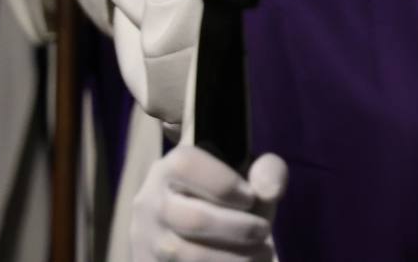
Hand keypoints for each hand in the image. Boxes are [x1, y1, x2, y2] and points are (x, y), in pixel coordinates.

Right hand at [131, 146, 286, 261]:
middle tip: (263, 230)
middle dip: (240, 229)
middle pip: (194, 219)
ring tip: (262, 252)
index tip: (250, 197)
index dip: (225, 183)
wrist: (202, 234)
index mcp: (170, 167)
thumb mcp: (250, 179)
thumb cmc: (230, 200)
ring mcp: (147, 239)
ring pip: (188, 255)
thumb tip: (269, 191)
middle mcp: (151, 202)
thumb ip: (268, 172)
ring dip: (235, 258)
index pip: (187, 164)